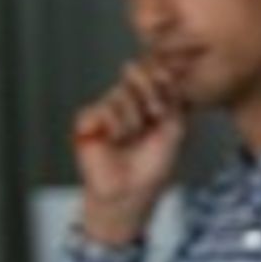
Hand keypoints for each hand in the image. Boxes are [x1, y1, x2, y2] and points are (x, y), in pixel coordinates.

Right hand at [71, 60, 187, 243]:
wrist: (132, 191)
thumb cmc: (154, 165)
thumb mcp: (173, 129)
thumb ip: (171, 99)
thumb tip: (163, 70)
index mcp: (147, 105)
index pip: (151, 78)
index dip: (158, 79)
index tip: (167, 86)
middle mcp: (126, 105)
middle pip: (134, 79)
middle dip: (148, 94)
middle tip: (154, 115)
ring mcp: (106, 112)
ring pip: (119, 95)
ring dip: (132, 119)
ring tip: (131, 139)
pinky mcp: (87, 121)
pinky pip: (101, 110)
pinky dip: (113, 125)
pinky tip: (114, 140)